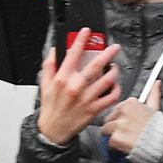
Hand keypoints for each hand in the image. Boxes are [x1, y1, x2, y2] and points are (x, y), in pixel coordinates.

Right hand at [34, 29, 115, 143]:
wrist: (54, 130)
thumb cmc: (51, 107)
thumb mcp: (45, 83)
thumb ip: (49, 65)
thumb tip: (54, 51)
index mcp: (63, 78)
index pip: (73, 54)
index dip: (81, 40)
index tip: (86, 32)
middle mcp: (76, 87)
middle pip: (96, 65)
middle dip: (107, 53)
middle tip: (114, 47)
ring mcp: (87, 99)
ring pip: (107, 80)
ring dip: (114, 71)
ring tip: (114, 67)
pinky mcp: (95, 109)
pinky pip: (111, 97)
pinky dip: (116, 89)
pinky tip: (115, 85)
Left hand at [98, 83, 161, 157]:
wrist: (159, 143)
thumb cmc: (157, 126)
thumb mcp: (155, 107)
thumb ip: (154, 93)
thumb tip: (157, 83)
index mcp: (130, 103)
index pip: (117, 109)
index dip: (121, 117)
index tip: (128, 122)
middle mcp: (122, 112)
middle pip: (109, 119)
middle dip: (115, 125)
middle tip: (126, 131)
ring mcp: (118, 125)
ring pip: (107, 130)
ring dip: (114, 135)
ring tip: (126, 138)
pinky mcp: (116, 138)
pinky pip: (109, 141)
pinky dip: (116, 145)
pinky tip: (125, 144)